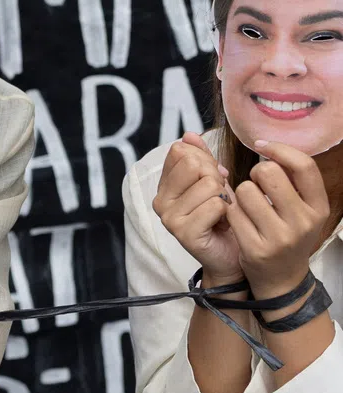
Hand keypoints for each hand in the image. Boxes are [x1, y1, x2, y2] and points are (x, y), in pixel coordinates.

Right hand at [153, 132, 240, 284]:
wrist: (232, 257)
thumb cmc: (223, 219)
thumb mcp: (213, 182)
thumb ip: (200, 158)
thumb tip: (189, 135)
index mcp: (164, 186)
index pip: (180, 151)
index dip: (204, 160)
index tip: (214, 179)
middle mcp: (160, 200)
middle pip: (194, 165)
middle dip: (215, 177)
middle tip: (221, 197)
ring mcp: (169, 217)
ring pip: (208, 185)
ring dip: (224, 198)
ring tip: (223, 213)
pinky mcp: (183, 233)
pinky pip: (215, 205)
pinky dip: (227, 213)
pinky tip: (223, 224)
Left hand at [225, 141, 332, 300]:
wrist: (282, 278)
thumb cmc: (287, 232)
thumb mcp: (301, 208)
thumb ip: (291, 179)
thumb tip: (265, 144)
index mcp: (318, 207)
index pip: (303, 165)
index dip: (280, 149)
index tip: (261, 145)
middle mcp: (304, 222)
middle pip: (268, 172)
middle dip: (255, 173)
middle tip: (256, 186)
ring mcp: (281, 237)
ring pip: (245, 190)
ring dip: (240, 194)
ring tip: (248, 207)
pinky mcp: (256, 249)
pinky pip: (232, 212)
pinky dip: (230, 212)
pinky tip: (239, 222)